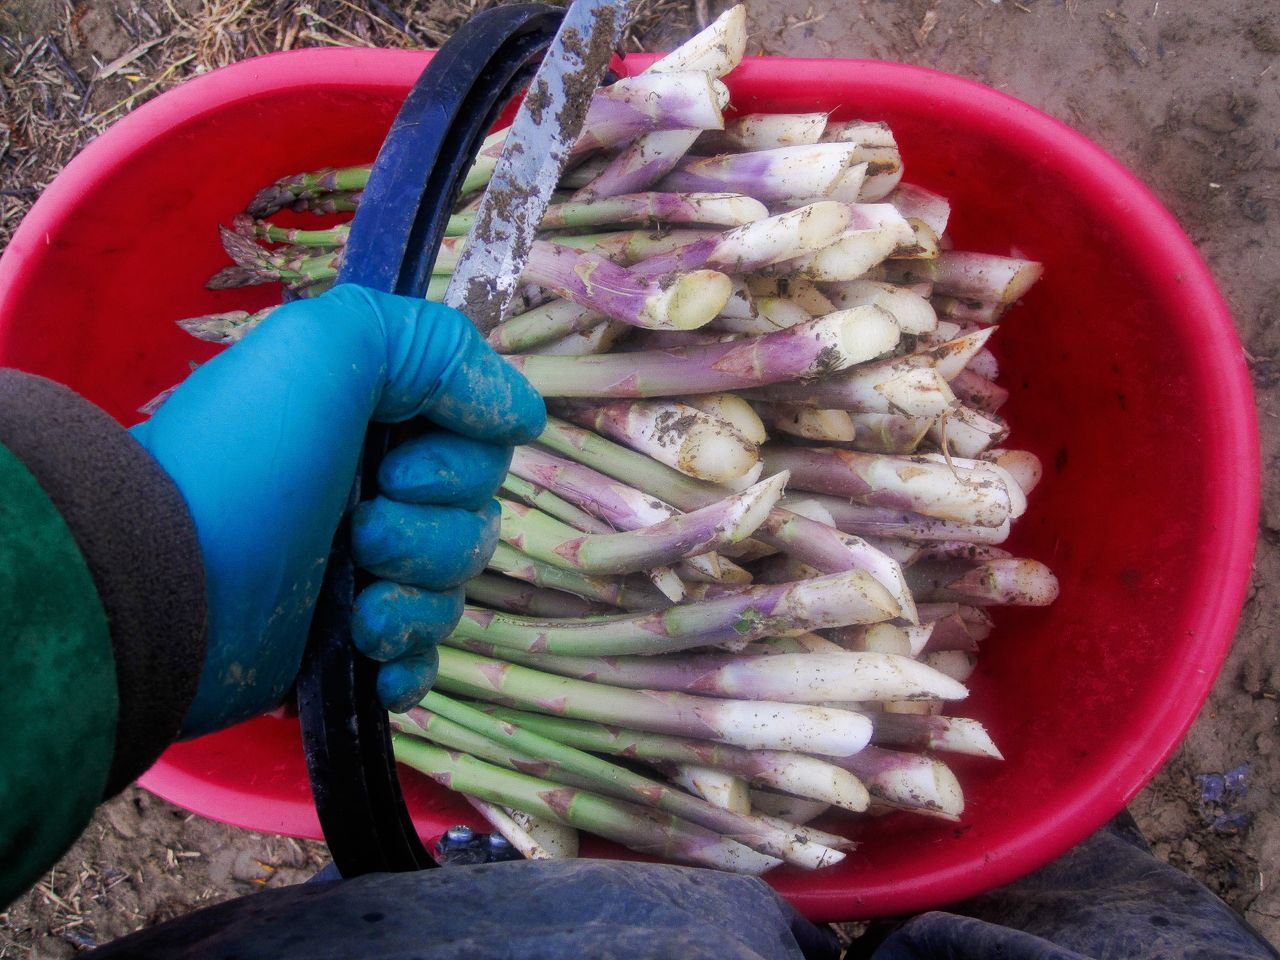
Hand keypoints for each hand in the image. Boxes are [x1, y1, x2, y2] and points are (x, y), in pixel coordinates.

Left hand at [130, 285, 543, 735]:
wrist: (162, 588)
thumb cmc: (244, 461)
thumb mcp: (329, 347)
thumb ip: (438, 347)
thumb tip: (522, 414)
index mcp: (376, 424)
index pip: (482, 446)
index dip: (461, 464)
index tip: (395, 469)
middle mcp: (375, 492)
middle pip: (478, 520)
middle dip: (431, 533)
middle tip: (359, 531)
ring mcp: (360, 574)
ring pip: (455, 591)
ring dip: (416, 600)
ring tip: (355, 608)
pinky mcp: (343, 646)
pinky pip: (420, 659)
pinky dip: (410, 666)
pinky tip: (374, 663)